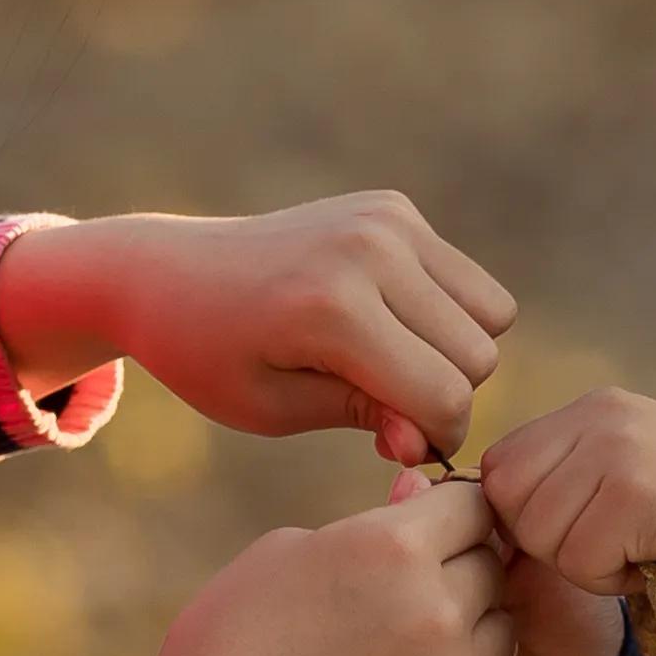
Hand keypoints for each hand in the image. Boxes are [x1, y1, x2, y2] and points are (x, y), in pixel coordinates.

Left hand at [0, 195, 515, 464]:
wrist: (164, 272)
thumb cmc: (210, 357)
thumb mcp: (274, 409)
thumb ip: (364, 420)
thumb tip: (430, 443)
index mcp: (332, 308)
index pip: (443, 396)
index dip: (430, 440)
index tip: (390, 448)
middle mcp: (370, 250)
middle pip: (477, 356)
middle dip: (441, 395)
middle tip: (380, 407)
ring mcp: (386, 219)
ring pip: (491, 314)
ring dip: (453, 352)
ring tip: (386, 365)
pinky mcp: (393, 207)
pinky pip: (469, 279)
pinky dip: (443, 311)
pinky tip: (383, 321)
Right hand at [141, 475, 516, 655]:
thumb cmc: (236, 633)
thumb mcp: (290, 549)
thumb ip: (374, 523)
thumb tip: (424, 496)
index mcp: (396, 546)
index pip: (476, 506)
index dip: (452, 513)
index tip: (429, 529)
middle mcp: (438, 608)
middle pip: (493, 566)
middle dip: (460, 567)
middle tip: (405, 590)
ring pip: (499, 631)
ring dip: (468, 627)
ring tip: (404, 641)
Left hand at [479, 386, 655, 598]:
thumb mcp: (621, 476)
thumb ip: (558, 478)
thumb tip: (477, 509)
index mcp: (592, 408)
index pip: (501, 465)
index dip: (524, 514)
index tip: (579, 530)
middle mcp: (600, 417)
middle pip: (509, 500)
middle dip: (550, 542)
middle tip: (615, 542)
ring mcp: (617, 450)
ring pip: (538, 533)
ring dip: (582, 564)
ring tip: (637, 548)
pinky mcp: (634, 494)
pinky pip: (577, 560)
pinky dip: (610, 580)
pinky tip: (652, 561)